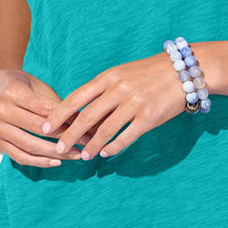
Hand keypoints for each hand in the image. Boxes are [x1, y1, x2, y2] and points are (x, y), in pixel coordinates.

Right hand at [0, 70, 93, 167]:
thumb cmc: (22, 86)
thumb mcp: (38, 87)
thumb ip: (57, 103)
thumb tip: (84, 120)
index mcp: (13, 91)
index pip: (44, 109)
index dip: (67, 119)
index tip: (87, 127)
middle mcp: (1, 109)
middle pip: (37, 128)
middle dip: (64, 138)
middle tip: (86, 143)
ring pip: (29, 145)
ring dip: (55, 153)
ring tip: (75, 155)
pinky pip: (19, 156)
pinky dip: (39, 162)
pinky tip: (56, 162)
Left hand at [41, 54, 185, 160]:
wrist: (183, 71)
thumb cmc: (148, 73)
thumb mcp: (122, 74)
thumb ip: (102, 90)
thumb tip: (81, 112)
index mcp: (108, 77)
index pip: (76, 98)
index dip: (58, 115)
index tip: (45, 127)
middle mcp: (118, 90)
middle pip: (85, 117)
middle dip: (69, 135)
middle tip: (59, 148)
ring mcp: (133, 104)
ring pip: (104, 131)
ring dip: (91, 146)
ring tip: (83, 156)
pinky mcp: (148, 118)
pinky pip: (125, 137)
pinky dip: (112, 148)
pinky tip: (105, 153)